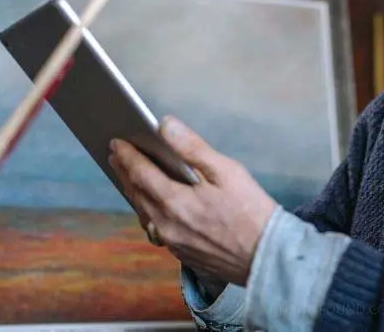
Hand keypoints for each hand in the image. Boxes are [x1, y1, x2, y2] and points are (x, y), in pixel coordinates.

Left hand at [108, 115, 278, 286]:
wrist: (267, 258)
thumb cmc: (252, 212)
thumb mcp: (227, 171)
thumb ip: (192, 148)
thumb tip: (164, 125)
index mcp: (175, 202)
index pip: (140, 173)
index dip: (127, 156)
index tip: (116, 142)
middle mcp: (166, 224)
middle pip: (137, 194)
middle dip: (125, 172)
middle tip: (116, 156)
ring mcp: (173, 243)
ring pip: (144, 214)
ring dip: (134, 193)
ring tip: (130, 178)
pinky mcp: (182, 254)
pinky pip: (156, 229)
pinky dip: (149, 212)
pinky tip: (153, 206)